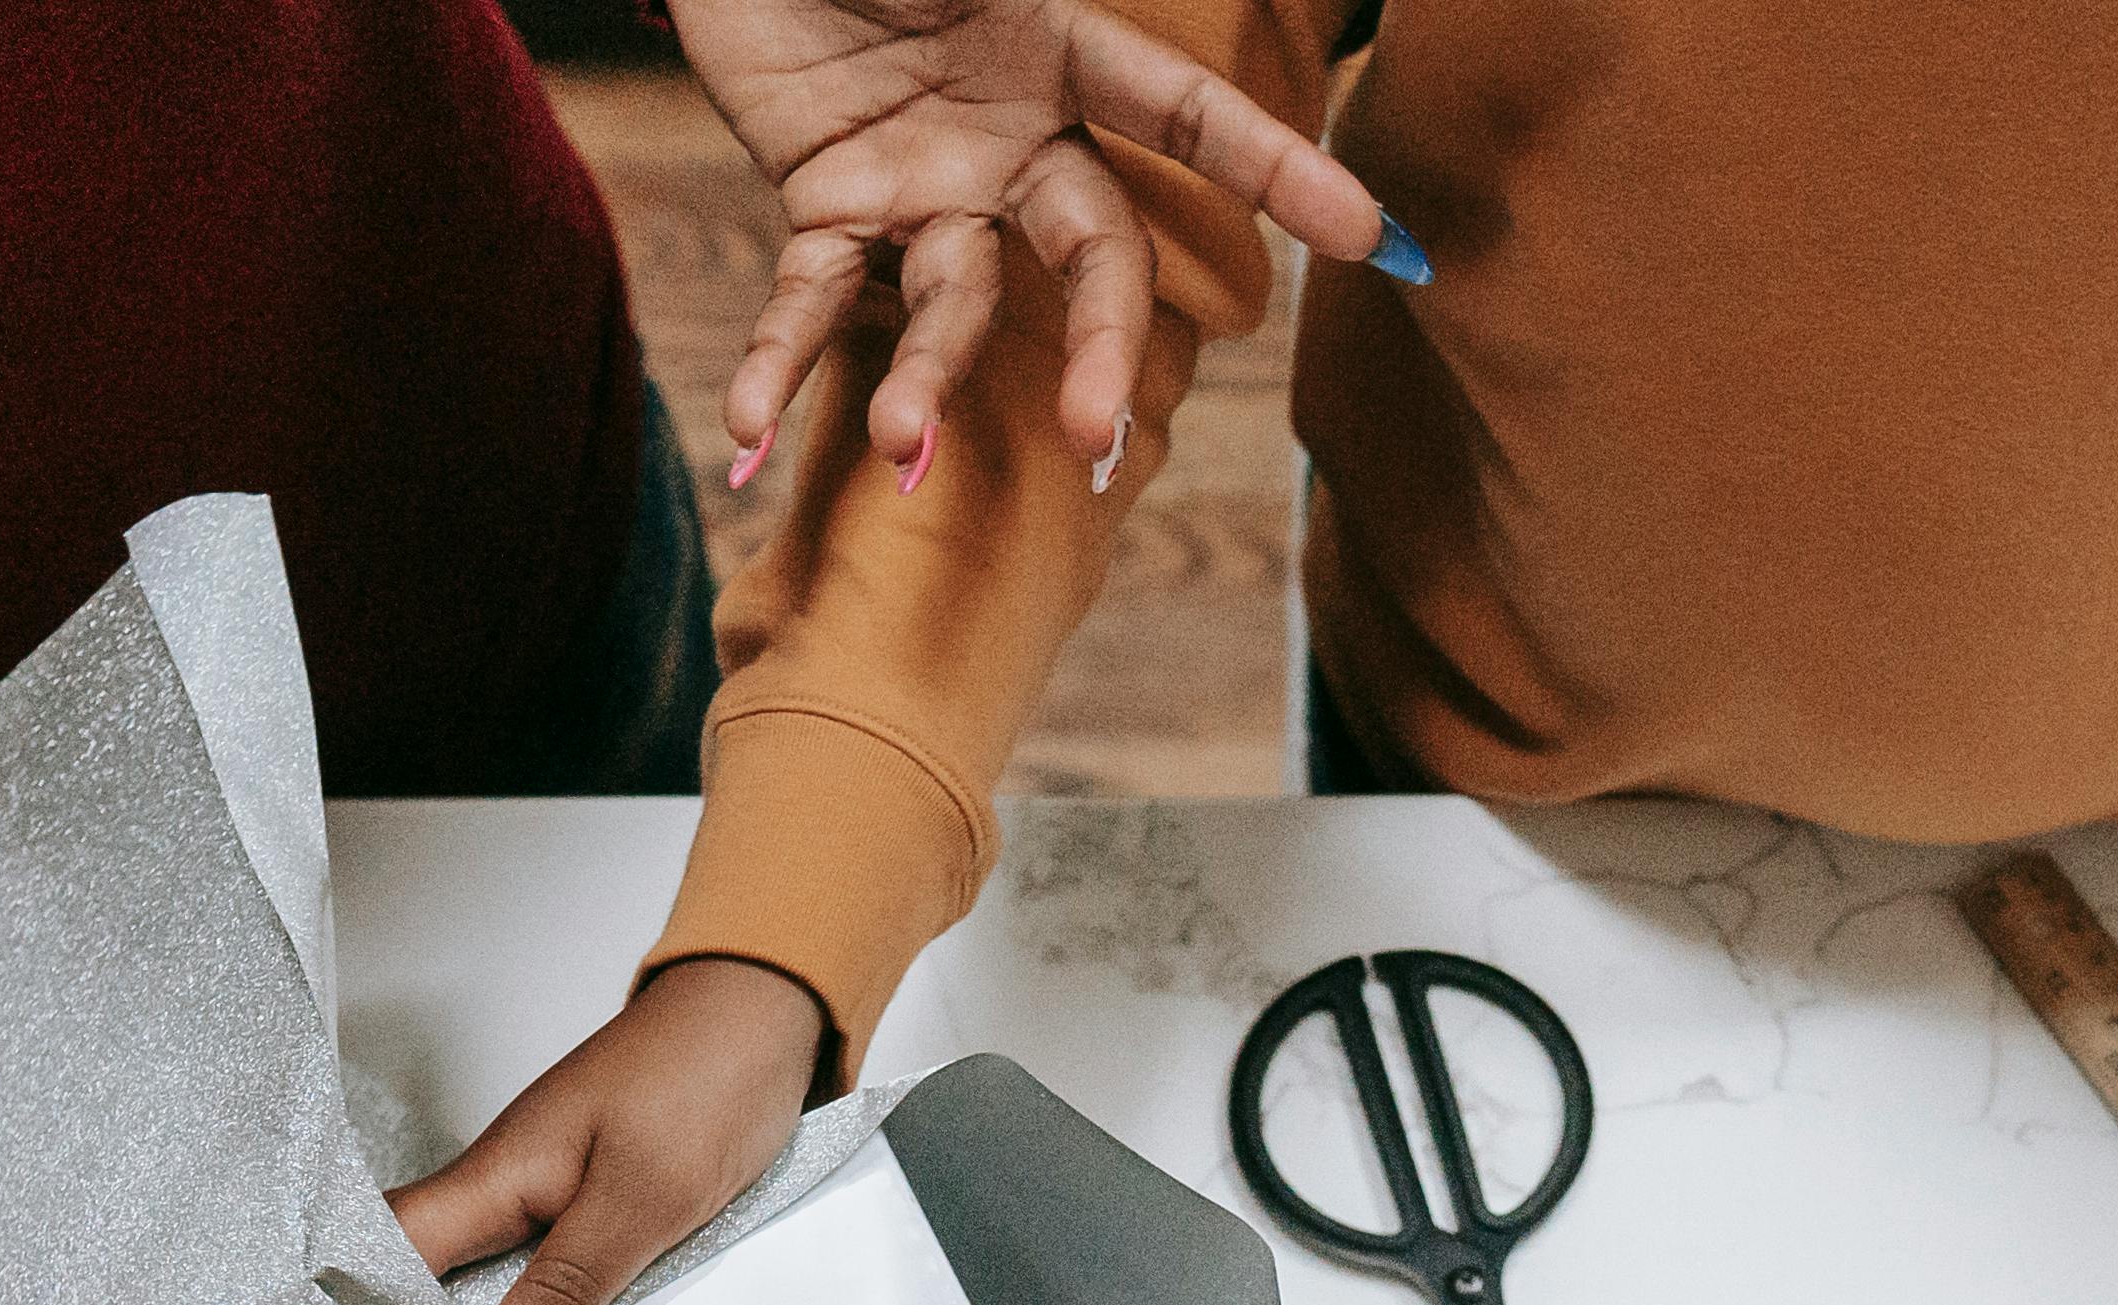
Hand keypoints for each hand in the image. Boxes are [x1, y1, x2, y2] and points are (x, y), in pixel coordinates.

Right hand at [390, 952, 827, 1304]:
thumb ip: (570, 1282)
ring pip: (471, 1276)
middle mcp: (499, 1184)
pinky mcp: (577, 1203)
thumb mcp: (644, 1198)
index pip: (387, 1250)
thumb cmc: (705, 1082)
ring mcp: (536, 1192)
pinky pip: (527, 1269)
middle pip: (417, 1271)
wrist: (761, 1014)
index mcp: (494, 1174)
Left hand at [670, 0, 1397, 472]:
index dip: (1277, 173)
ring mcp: (923, 189)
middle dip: (1099, 346)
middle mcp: (1010, 143)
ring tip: (904, 441)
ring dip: (928, 379)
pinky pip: (809, 304)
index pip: (1189, 122)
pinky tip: (750, 433)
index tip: (1366, 237)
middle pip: (1088, 258)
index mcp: (1064, 51)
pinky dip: (778, 368)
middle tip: (1096, 434)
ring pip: (952, 307)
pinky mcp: (826, 211)